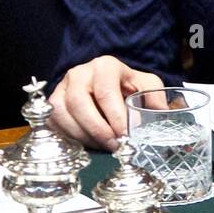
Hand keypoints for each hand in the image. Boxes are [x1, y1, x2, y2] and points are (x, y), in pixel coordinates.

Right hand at [48, 56, 164, 150]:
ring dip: (84, 136)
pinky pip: (54, 124)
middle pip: (79, 103)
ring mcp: (62, 88)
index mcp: (104, 66)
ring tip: (104, 146)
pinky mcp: (52, 104)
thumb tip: (161, 115)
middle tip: (114, 146)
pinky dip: (70, 138)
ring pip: (62, 114)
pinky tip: (89, 143)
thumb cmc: (128, 86)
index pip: (105, 91)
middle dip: (97, 129)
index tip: (125, 135)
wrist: (105, 83)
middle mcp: (79, 73)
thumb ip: (155, 98)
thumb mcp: (146, 85)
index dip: (114, 116)